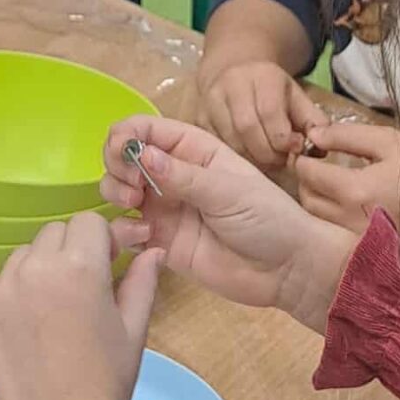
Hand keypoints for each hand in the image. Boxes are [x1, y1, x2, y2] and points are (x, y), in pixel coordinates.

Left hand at [0, 213, 164, 399]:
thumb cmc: (106, 381)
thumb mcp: (134, 327)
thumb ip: (142, 279)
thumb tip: (152, 250)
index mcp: (81, 267)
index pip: (89, 221)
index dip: (104, 240)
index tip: (109, 262)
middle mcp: (36, 269)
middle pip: (55, 233)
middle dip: (72, 251)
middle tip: (84, 289)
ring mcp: (3, 290)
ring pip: (24, 256)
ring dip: (41, 269)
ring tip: (54, 310)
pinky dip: (12, 293)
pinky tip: (29, 325)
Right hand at [101, 116, 354, 331]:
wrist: (284, 270)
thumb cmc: (267, 219)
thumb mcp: (228, 191)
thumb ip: (182, 175)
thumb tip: (141, 154)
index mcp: (193, 150)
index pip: (146, 129)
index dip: (126, 136)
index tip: (124, 155)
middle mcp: (172, 174)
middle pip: (124, 156)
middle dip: (117, 165)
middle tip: (132, 189)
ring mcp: (164, 208)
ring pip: (119, 190)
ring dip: (115, 192)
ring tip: (134, 207)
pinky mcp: (159, 241)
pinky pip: (126, 229)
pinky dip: (122, 229)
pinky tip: (143, 237)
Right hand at [200, 58, 320, 169]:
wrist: (232, 67)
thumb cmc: (270, 88)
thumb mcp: (296, 96)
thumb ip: (312, 120)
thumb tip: (321, 147)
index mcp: (262, 76)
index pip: (270, 113)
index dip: (283, 138)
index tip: (294, 149)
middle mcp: (232, 85)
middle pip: (248, 129)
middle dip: (268, 154)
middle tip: (281, 162)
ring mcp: (211, 101)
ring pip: (230, 141)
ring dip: (251, 159)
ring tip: (267, 162)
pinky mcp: (199, 117)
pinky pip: (217, 145)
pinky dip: (234, 158)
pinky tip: (248, 159)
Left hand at [294, 118, 399, 235]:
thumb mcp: (390, 143)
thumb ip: (348, 136)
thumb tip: (314, 135)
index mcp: (355, 190)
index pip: (307, 174)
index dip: (304, 159)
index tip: (312, 152)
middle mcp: (348, 221)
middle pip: (307, 198)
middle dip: (308, 180)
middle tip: (321, 167)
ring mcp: (353, 242)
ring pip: (316, 218)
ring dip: (317, 199)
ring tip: (333, 186)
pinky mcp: (361, 253)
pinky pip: (330, 234)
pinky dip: (329, 219)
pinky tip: (345, 207)